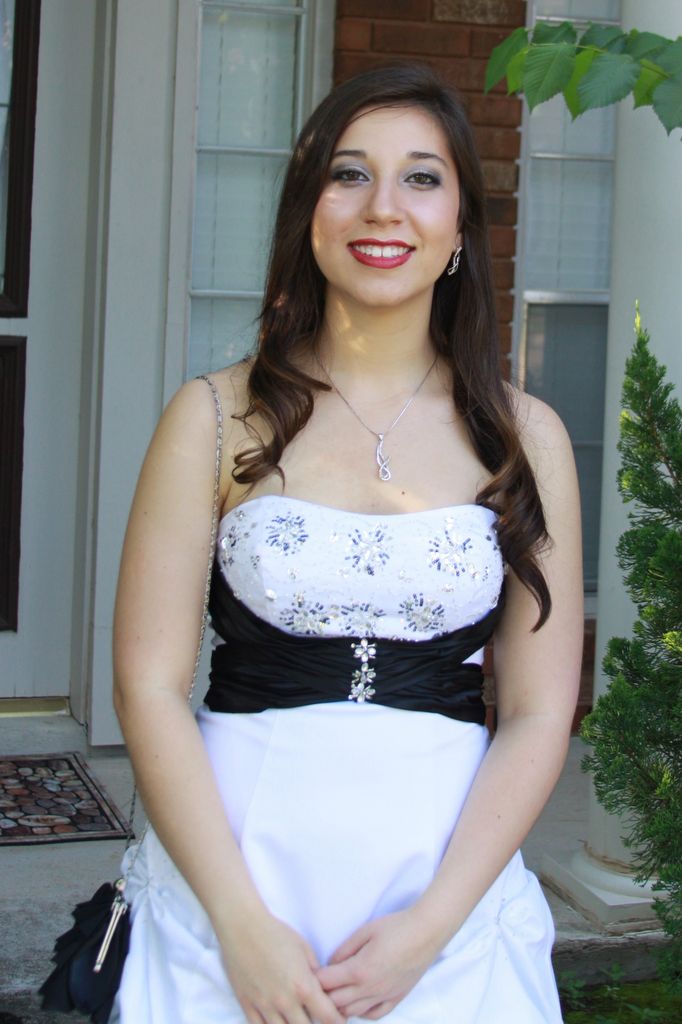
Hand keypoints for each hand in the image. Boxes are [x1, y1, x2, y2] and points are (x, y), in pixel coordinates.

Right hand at [219, 910, 346, 1023]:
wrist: (242, 927)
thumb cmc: (275, 933)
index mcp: (303, 986)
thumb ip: (315, 973)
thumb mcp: (304, 948)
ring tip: (296, 1018)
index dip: (336, 1021)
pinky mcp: (247, 1005)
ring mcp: (264, 1006)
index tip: (338, 1019)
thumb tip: (321, 988)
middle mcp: (285, 1001)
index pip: (327, 1016)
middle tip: (315, 1015)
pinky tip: (277, 1021)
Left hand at [316, 909, 441, 1019]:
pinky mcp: (396, 998)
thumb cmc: (397, 927)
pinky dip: (361, 1012)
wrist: (427, 931)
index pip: (327, 983)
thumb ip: (344, 949)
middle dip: (323, 994)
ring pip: (352, 1013)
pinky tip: (357, 1002)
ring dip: (340, 1005)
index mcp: (360, 970)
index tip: (309, 971)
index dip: (315, 978)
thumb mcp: (365, 931)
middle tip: (319, 983)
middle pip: (335, 1003)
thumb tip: (330, 964)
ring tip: (335, 992)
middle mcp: (370, 988)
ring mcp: (384, 996)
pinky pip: (374, 1015)